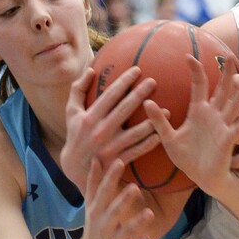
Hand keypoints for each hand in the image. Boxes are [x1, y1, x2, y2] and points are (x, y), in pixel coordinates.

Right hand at [61, 66, 161, 190]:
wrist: (75, 169)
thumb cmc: (75, 135)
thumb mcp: (71, 113)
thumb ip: (78, 89)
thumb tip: (91, 69)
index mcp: (90, 117)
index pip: (109, 96)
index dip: (123, 82)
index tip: (137, 70)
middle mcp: (100, 131)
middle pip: (123, 110)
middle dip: (139, 94)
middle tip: (154, 82)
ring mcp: (110, 147)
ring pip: (134, 133)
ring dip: (151, 122)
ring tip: (167, 110)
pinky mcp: (117, 160)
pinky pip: (136, 151)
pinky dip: (148, 144)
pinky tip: (160, 135)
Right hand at [81, 158, 154, 238]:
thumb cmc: (94, 225)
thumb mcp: (91, 205)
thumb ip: (94, 182)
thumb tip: (95, 159)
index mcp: (97, 210)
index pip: (104, 191)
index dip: (111, 177)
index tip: (120, 162)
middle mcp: (104, 224)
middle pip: (114, 211)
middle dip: (124, 200)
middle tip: (135, 187)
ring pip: (126, 231)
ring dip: (137, 222)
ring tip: (149, 213)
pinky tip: (148, 237)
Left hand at [144, 55, 238, 196]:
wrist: (201, 176)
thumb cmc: (186, 157)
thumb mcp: (168, 138)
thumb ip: (159, 121)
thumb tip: (146, 103)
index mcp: (199, 110)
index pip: (199, 85)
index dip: (195, 70)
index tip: (189, 56)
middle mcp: (214, 114)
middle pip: (222, 89)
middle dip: (226, 73)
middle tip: (230, 54)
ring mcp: (223, 126)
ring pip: (234, 105)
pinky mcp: (228, 140)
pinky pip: (237, 129)